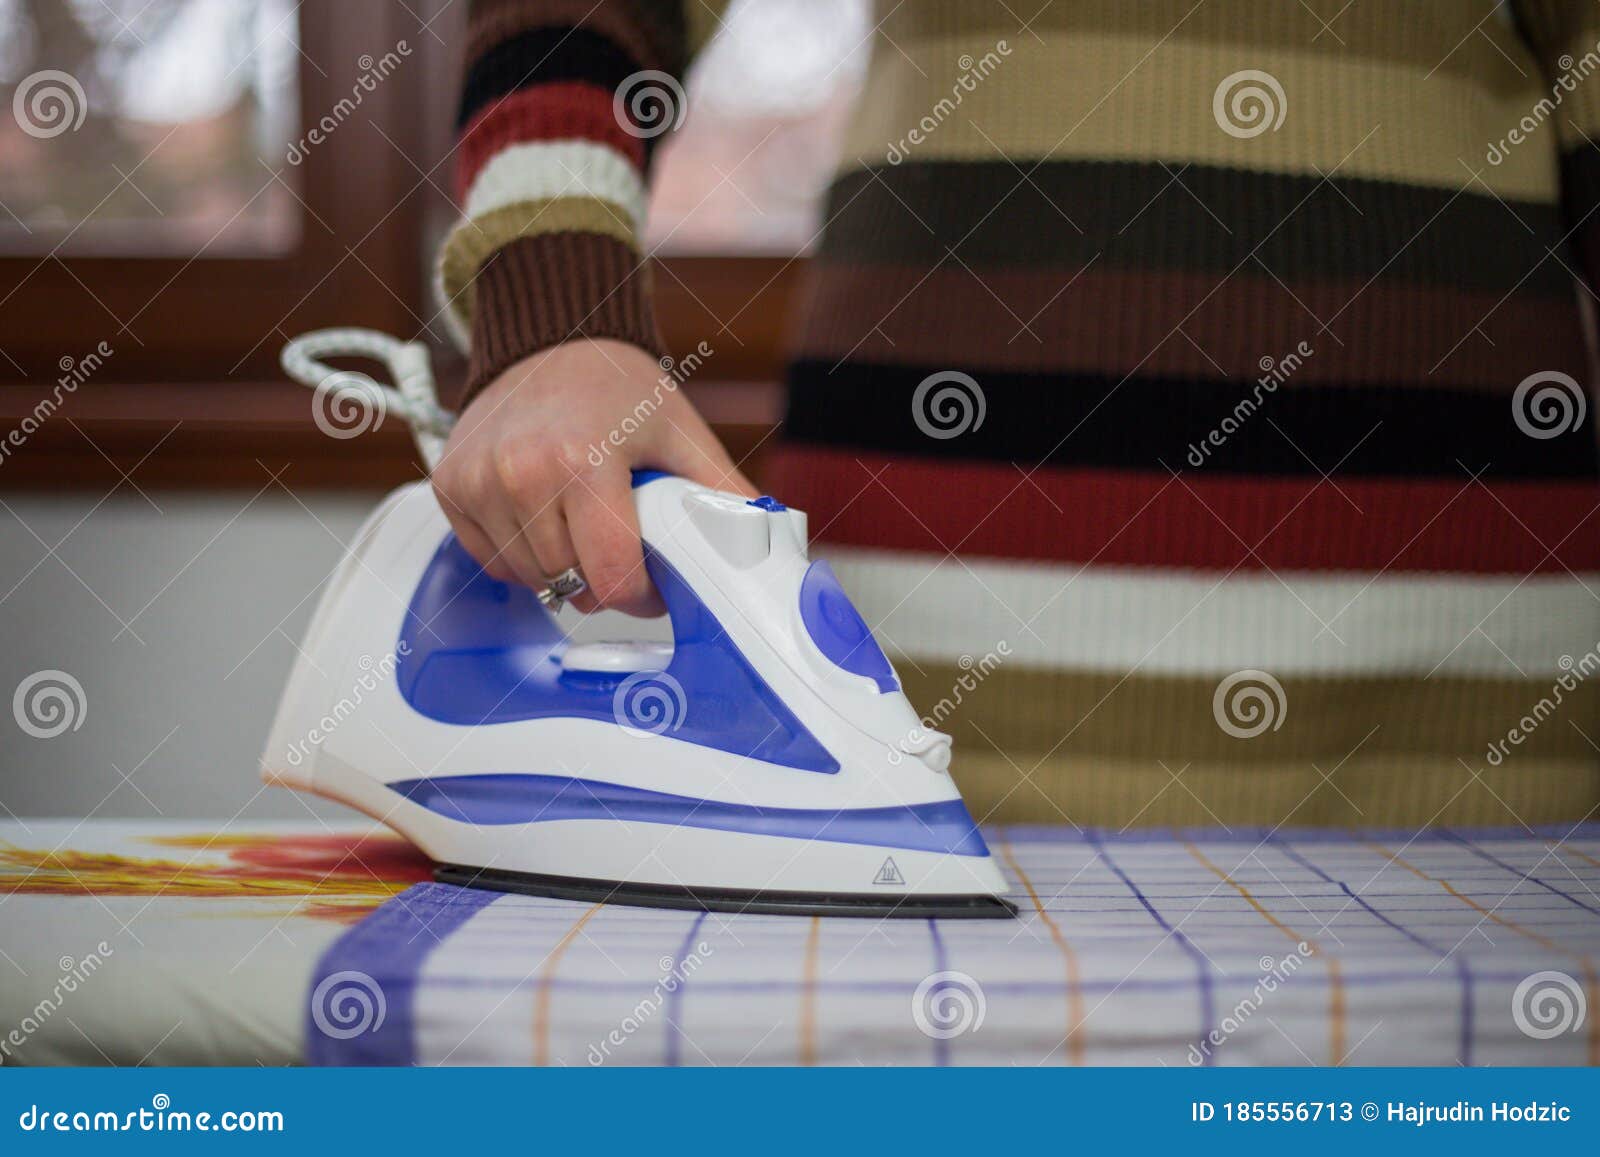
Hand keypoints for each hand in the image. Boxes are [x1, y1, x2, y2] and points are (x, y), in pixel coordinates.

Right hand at [432, 338, 755, 615]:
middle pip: (571, 584)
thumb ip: (724, 493)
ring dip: (562, 570)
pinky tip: (543, 517)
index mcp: (585, 461)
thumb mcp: (682, 434)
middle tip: (622, 545)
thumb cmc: (618, 388)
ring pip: (529, 579)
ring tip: (582, 524)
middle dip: (604, 580)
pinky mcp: (451, 486)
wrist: (549, 338)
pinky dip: (520, 555)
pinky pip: (491, 560)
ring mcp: (481, 481)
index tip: (653, 581)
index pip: (611, 577)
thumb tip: (765, 542)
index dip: (641, 595)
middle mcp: (523, 473)